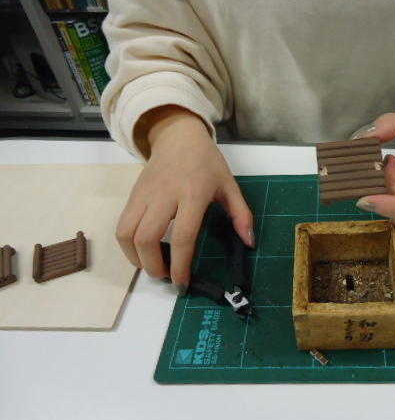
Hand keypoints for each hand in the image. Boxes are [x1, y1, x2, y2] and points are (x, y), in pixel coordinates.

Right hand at [116, 105, 252, 291]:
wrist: (178, 137)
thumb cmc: (206, 163)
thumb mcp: (230, 185)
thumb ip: (241, 214)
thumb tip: (249, 242)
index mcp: (193, 194)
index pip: (182, 236)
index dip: (180, 264)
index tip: (182, 282)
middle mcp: (164, 195)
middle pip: (147, 239)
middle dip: (153, 266)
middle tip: (166, 277)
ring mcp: (144, 195)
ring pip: (127, 234)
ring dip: (136, 258)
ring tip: (152, 266)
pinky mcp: (132, 195)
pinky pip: (121, 226)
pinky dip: (127, 246)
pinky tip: (142, 252)